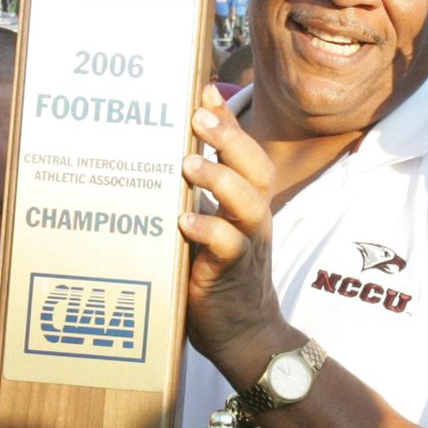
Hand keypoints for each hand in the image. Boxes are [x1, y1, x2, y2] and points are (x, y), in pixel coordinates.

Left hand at [179, 85, 296, 380]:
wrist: (245, 336)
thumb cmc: (218, 277)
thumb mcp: (209, 229)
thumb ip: (198, 196)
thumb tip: (172, 158)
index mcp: (248, 204)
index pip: (246, 153)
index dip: (229, 121)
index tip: (205, 90)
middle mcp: (253, 219)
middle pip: (255, 169)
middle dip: (229, 138)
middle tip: (198, 116)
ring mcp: (247, 246)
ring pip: (248, 204)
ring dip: (219, 180)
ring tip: (189, 163)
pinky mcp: (232, 275)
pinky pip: (228, 248)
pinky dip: (209, 231)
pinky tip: (185, 222)